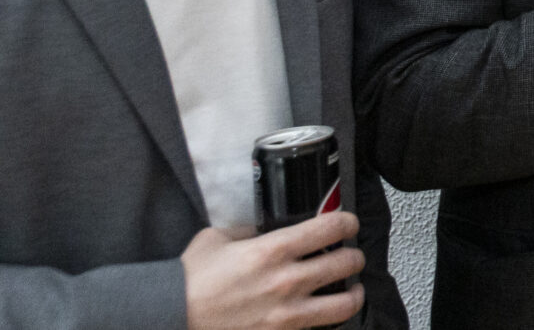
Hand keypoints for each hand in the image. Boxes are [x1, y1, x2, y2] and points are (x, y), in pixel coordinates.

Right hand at [183, 211, 364, 329]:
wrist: (170, 317)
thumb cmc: (190, 280)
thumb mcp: (218, 239)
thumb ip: (249, 231)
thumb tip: (265, 229)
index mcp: (272, 250)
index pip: (331, 228)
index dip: (348, 222)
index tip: (348, 224)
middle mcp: (286, 281)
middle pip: (347, 263)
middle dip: (355, 256)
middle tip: (350, 255)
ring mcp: (285, 315)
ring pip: (345, 304)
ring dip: (354, 293)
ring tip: (352, 288)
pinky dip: (326, 322)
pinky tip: (322, 314)